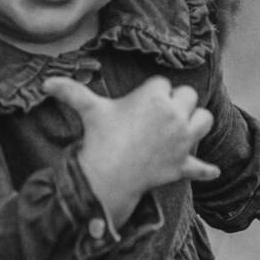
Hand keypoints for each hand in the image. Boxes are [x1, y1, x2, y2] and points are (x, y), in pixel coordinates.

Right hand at [41, 74, 217, 229]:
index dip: (153, 93)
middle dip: (177, 103)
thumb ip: (70, 91)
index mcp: (155, 95)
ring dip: (196, 124)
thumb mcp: (88, 110)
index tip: (138, 105)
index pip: (164, 83)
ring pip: (205, 121)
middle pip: (189, 96)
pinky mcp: (183, 164)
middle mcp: (175, 114)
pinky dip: (205, 170)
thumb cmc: (99, 138)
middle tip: (157, 117)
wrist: (106, 176)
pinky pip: (201, 167)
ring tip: (181, 130)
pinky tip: (213, 171)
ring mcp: (182, 140)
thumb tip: (46, 83)